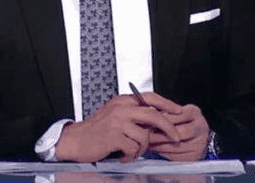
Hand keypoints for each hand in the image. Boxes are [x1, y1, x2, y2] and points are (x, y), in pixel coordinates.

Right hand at [55, 93, 182, 162]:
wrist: (76, 140)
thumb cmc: (96, 130)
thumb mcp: (115, 116)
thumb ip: (133, 115)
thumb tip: (156, 121)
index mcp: (122, 101)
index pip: (149, 97)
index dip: (167, 104)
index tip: (179, 111)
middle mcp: (121, 108)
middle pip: (154, 115)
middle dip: (168, 128)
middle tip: (175, 138)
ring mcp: (117, 122)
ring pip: (145, 136)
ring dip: (142, 148)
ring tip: (132, 151)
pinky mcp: (113, 136)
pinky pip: (134, 148)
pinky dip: (131, 155)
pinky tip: (123, 156)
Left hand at [147, 104, 209, 160]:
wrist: (198, 134)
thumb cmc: (182, 120)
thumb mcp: (176, 111)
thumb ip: (165, 111)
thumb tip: (149, 113)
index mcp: (194, 112)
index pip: (176, 116)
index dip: (161, 120)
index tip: (148, 123)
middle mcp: (201, 127)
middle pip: (179, 132)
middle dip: (160, 135)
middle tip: (146, 136)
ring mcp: (200, 142)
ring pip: (177, 146)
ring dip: (160, 146)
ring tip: (148, 144)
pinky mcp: (197, 155)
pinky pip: (178, 156)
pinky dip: (165, 154)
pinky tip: (157, 150)